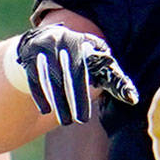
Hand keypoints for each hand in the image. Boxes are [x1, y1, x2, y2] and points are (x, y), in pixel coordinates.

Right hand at [15, 25, 138, 124]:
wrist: (46, 38)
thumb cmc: (80, 57)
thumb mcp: (97, 62)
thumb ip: (114, 78)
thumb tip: (132, 98)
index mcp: (81, 43)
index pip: (84, 70)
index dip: (85, 93)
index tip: (87, 115)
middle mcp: (61, 41)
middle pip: (68, 74)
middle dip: (74, 99)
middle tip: (81, 121)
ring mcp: (43, 48)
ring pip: (50, 78)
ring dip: (58, 101)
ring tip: (65, 121)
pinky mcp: (28, 55)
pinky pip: (33, 77)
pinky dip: (40, 94)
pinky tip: (46, 110)